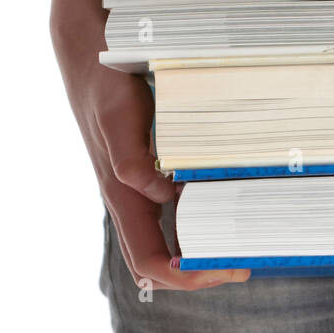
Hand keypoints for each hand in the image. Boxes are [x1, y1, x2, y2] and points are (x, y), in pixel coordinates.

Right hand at [60, 47, 248, 290]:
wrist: (89, 55)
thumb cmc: (105, 88)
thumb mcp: (120, 120)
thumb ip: (133, 161)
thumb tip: (162, 196)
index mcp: (122, 196)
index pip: (150, 263)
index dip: (187, 277)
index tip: (226, 270)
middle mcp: (129, 199)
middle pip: (159, 263)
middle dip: (200, 272)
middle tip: (243, 265)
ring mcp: (136, 187)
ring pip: (165, 240)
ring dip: (199, 251)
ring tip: (238, 244)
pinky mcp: (146, 169)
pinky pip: (170, 210)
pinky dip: (197, 219)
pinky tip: (223, 205)